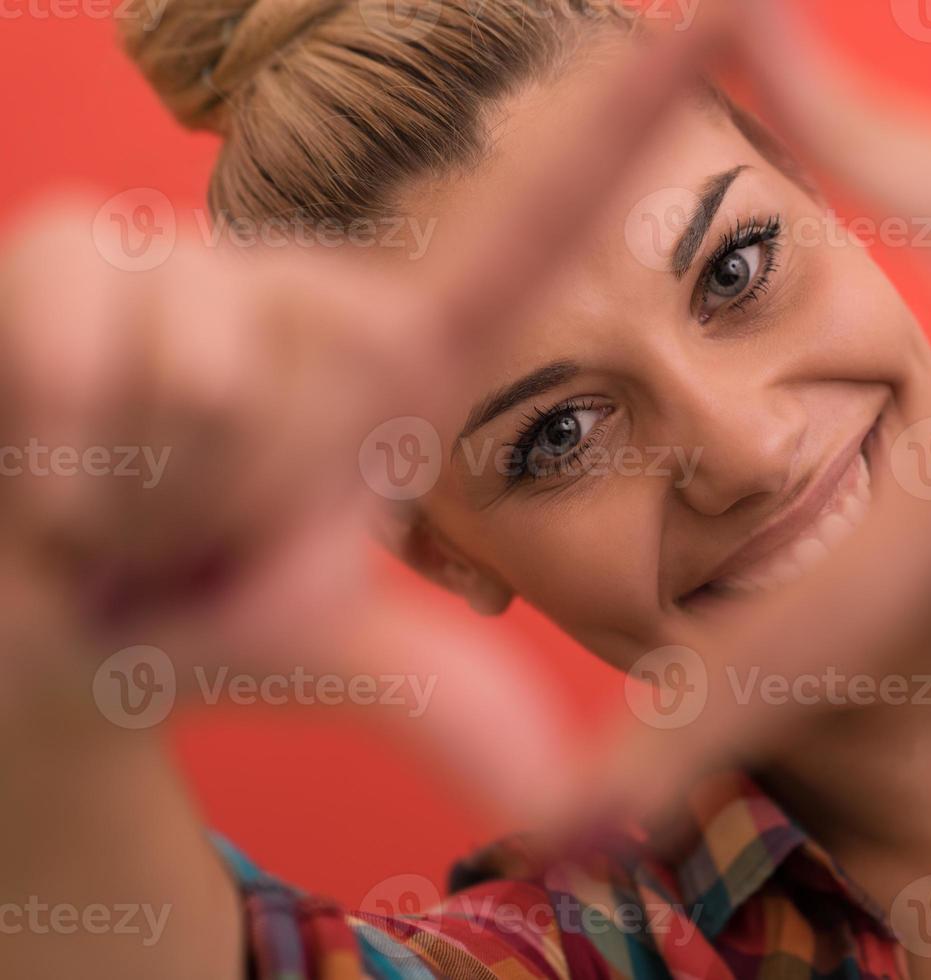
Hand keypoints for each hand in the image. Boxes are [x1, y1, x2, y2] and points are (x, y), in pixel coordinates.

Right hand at [0, 8, 734, 818]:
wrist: (33, 614)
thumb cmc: (189, 609)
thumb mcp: (309, 642)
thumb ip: (424, 685)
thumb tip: (542, 795)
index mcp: (404, 358)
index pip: (547, 218)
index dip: (640, 106)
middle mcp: (316, 289)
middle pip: (309, 365)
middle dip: (226, 492)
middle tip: (184, 530)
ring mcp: (200, 261)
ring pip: (194, 364)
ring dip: (135, 481)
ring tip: (115, 497)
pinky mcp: (76, 249)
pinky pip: (76, 336)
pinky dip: (45, 446)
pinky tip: (43, 457)